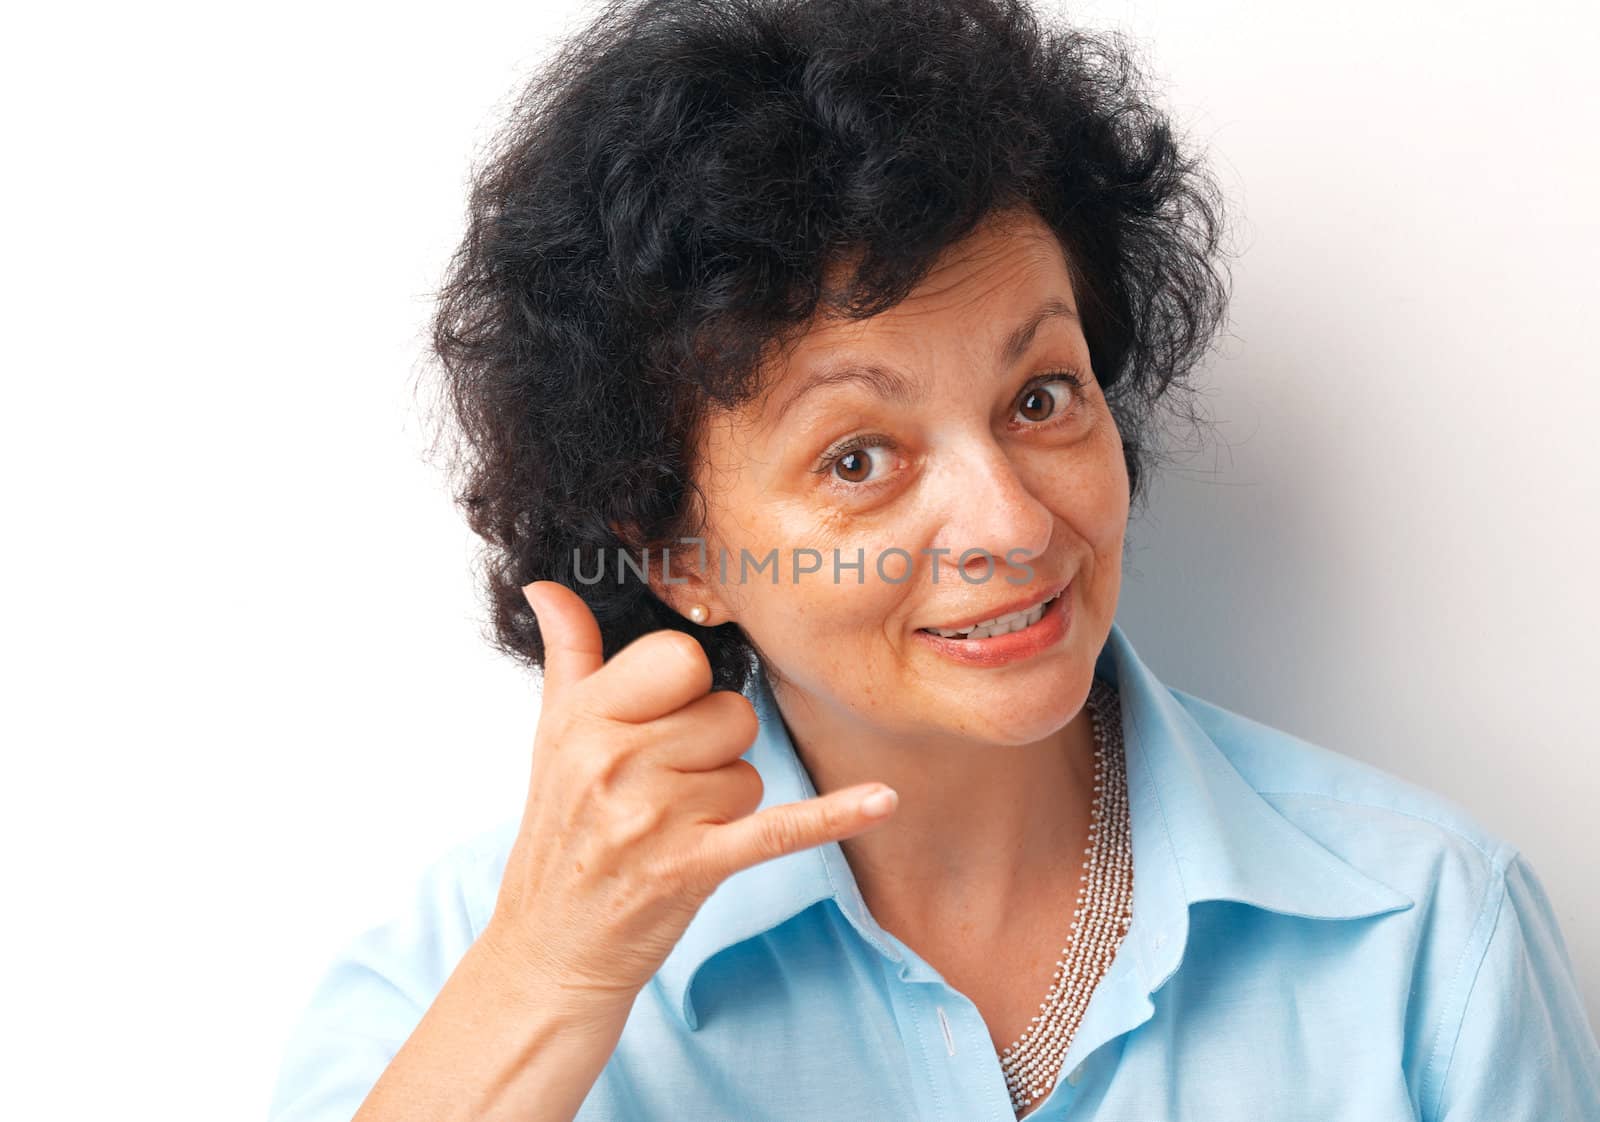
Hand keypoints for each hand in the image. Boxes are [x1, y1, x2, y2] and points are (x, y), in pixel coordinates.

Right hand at [480, 580, 898, 1014]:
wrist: (551, 948)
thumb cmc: (561, 834)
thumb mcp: (552, 739)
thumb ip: (568, 654)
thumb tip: (548, 585)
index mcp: (584, 718)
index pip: (681, 658)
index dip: (688, 685)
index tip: (667, 715)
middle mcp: (616, 761)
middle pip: (730, 713)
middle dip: (716, 746)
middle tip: (668, 784)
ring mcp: (656, 817)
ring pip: (751, 771)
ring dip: (729, 802)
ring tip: (675, 827)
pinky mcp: (695, 867)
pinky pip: (781, 826)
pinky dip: (834, 816)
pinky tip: (881, 800)